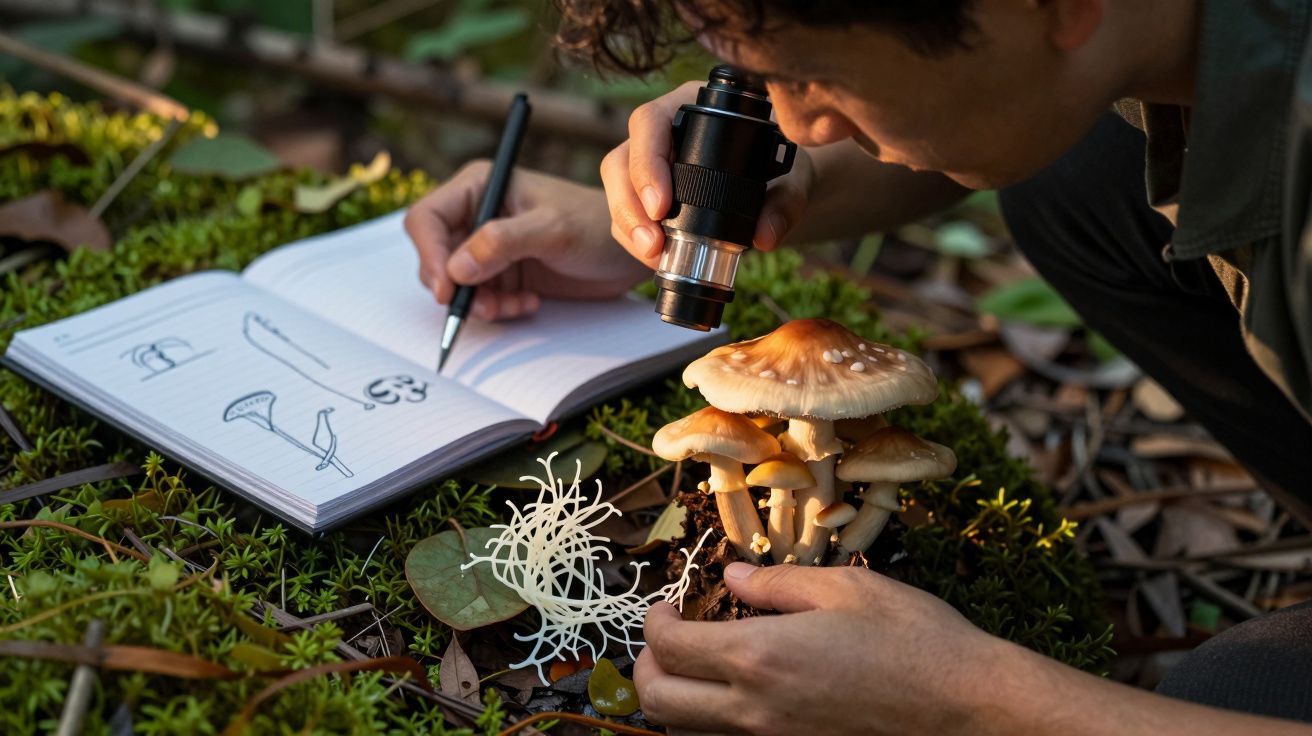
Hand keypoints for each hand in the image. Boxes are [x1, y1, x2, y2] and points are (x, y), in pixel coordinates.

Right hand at [405, 162, 649, 320]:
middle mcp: (478, 212)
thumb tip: (456, 268)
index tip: (446, 288)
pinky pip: (480, 298)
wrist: (629, 251)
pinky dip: (498, 308)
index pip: (427, 219)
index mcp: (481, 185)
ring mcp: (488, 245)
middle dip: (455, 287)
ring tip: (513, 306)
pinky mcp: (502, 272)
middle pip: (435, 255)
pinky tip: (528, 303)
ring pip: (455, 283)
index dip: (430, 254)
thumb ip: (502, 243)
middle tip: (484, 307)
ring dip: (478, 302)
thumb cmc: (596, 225)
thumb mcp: (551, 229)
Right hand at [601, 82, 815, 266]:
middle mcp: (663, 132)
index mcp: (693, 109)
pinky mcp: (645, 195)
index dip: (647, 163)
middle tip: (653, 243)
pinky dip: (634, 239)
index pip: (650, 122)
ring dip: (628, 225)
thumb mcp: (793, 179)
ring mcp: (650, 165)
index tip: (661, 206)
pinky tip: (656, 258)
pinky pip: (625, 215)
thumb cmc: (782, 171)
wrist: (779, 189)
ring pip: (616, 188)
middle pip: (620, 159)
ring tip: (654, 255)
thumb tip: (764, 236)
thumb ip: (786, 203)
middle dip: (629, 205)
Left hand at [634, 562, 1005, 735]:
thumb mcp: (845, 589)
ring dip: (676, 699)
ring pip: (686, 733)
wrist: (968, 709)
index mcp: (761, 656)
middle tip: (667, 639)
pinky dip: (712, 723)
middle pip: (658, 701)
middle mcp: (755, 710)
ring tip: (698, 667)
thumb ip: (776, 584)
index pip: (668, 647)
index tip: (667, 605)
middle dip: (647, 666)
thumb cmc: (915, 640)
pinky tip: (739, 695)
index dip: (654, 621)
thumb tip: (730, 578)